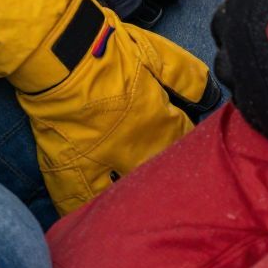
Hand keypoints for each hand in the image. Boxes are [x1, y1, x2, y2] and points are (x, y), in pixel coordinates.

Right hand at [11, 0, 222, 213]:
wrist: (58, 52)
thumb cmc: (107, 49)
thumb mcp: (155, 53)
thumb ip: (185, 77)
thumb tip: (210, 94)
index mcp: (156, 121)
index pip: (183, 142)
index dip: (190, 144)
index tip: (193, 148)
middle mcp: (133, 149)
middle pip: (158, 175)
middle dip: (169, 180)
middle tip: (174, 186)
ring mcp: (99, 162)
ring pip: (122, 193)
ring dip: (133, 199)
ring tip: (141, 209)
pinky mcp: (68, 165)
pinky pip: (78, 199)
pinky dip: (86, 209)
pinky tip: (94, 219)